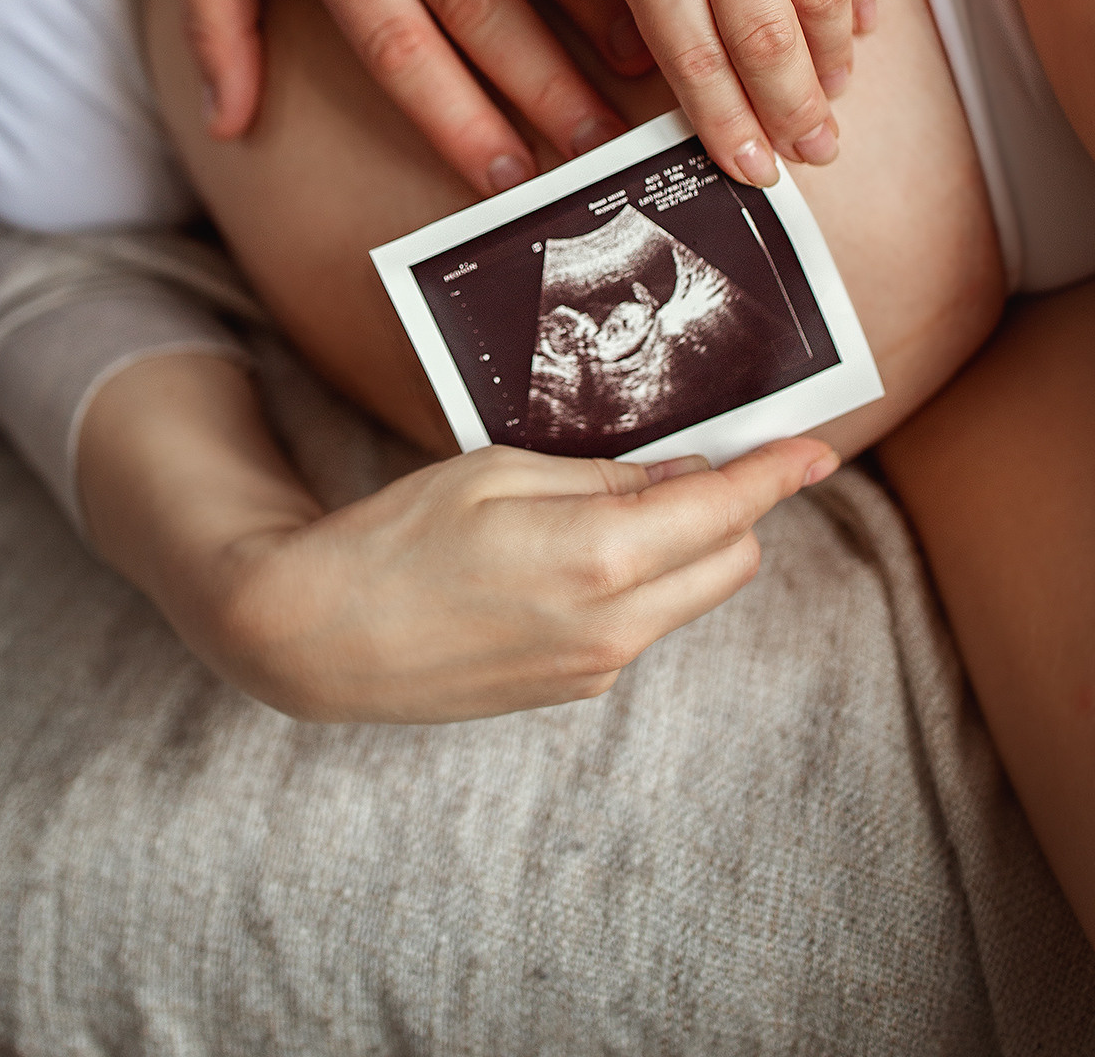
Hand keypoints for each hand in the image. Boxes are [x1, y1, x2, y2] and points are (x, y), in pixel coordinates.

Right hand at [195, 435, 839, 722]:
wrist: (320, 638)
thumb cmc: (398, 536)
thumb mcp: (499, 470)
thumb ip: (604, 475)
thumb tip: (680, 476)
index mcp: (597, 555)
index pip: (724, 510)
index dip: (777, 474)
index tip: (817, 447)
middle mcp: (613, 625)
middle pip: (730, 562)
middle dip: (733, 508)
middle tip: (696, 458)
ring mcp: (595, 668)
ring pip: (689, 597)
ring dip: (688, 546)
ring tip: (624, 500)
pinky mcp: (573, 689)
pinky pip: (641, 625)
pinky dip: (641, 582)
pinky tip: (577, 552)